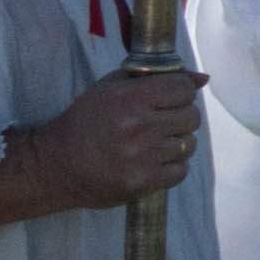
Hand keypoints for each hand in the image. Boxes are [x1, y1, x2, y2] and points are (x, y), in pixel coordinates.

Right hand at [0, 71, 204, 214]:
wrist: (56, 165)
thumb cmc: (85, 121)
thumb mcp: (111, 89)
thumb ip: (157, 77)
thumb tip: (203, 78)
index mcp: (129, 98)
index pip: (184, 89)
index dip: (181, 92)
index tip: (169, 99)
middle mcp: (138, 126)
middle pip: (191, 117)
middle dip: (180, 117)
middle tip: (160, 122)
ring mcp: (142, 156)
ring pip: (188, 144)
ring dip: (175, 143)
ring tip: (152, 143)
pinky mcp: (143, 182)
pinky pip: (181, 170)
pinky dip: (171, 166)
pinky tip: (151, 161)